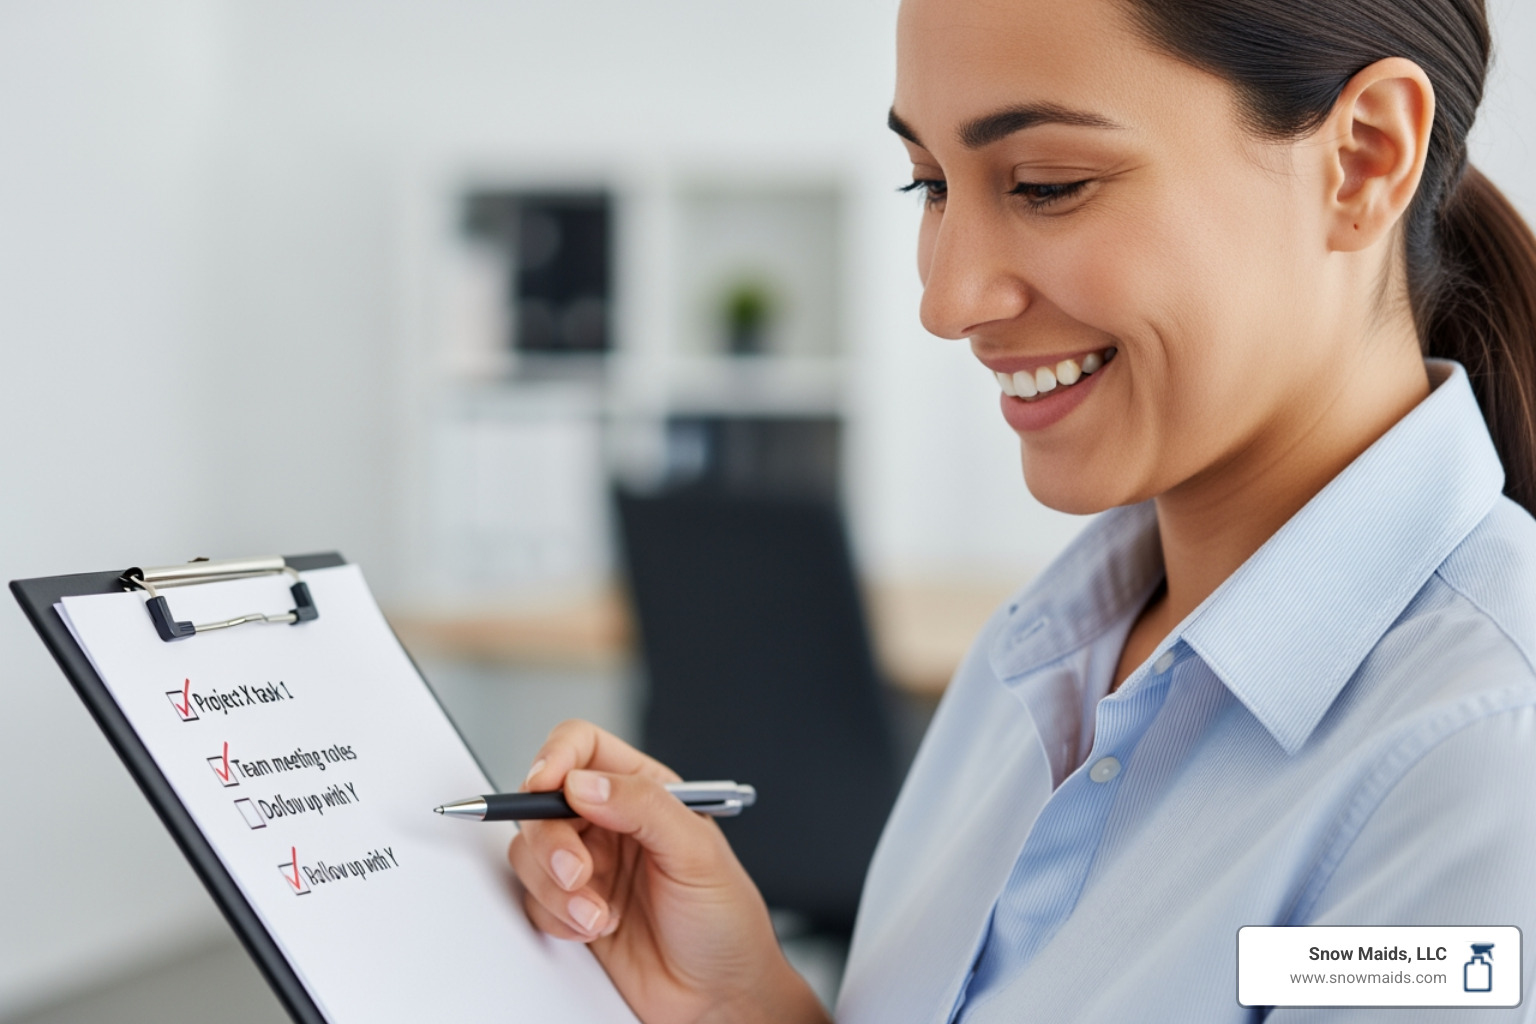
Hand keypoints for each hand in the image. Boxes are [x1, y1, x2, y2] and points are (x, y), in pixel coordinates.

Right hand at [508, 721, 830, 1023]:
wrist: (718, 996)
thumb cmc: (725, 920)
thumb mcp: (696, 852)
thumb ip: (643, 806)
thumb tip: (585, 783)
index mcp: (644, 791)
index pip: (582, 747)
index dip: (556, 757)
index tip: (545, 783)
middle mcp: (610, 823)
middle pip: (543, 803)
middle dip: (551, 840)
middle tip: (577, 873)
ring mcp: (588, 867)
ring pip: (530, 853)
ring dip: (556, 888)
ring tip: (599, 914)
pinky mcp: (570, 910)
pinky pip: (533, 900)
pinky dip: (557, 917)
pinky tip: (597, 930)